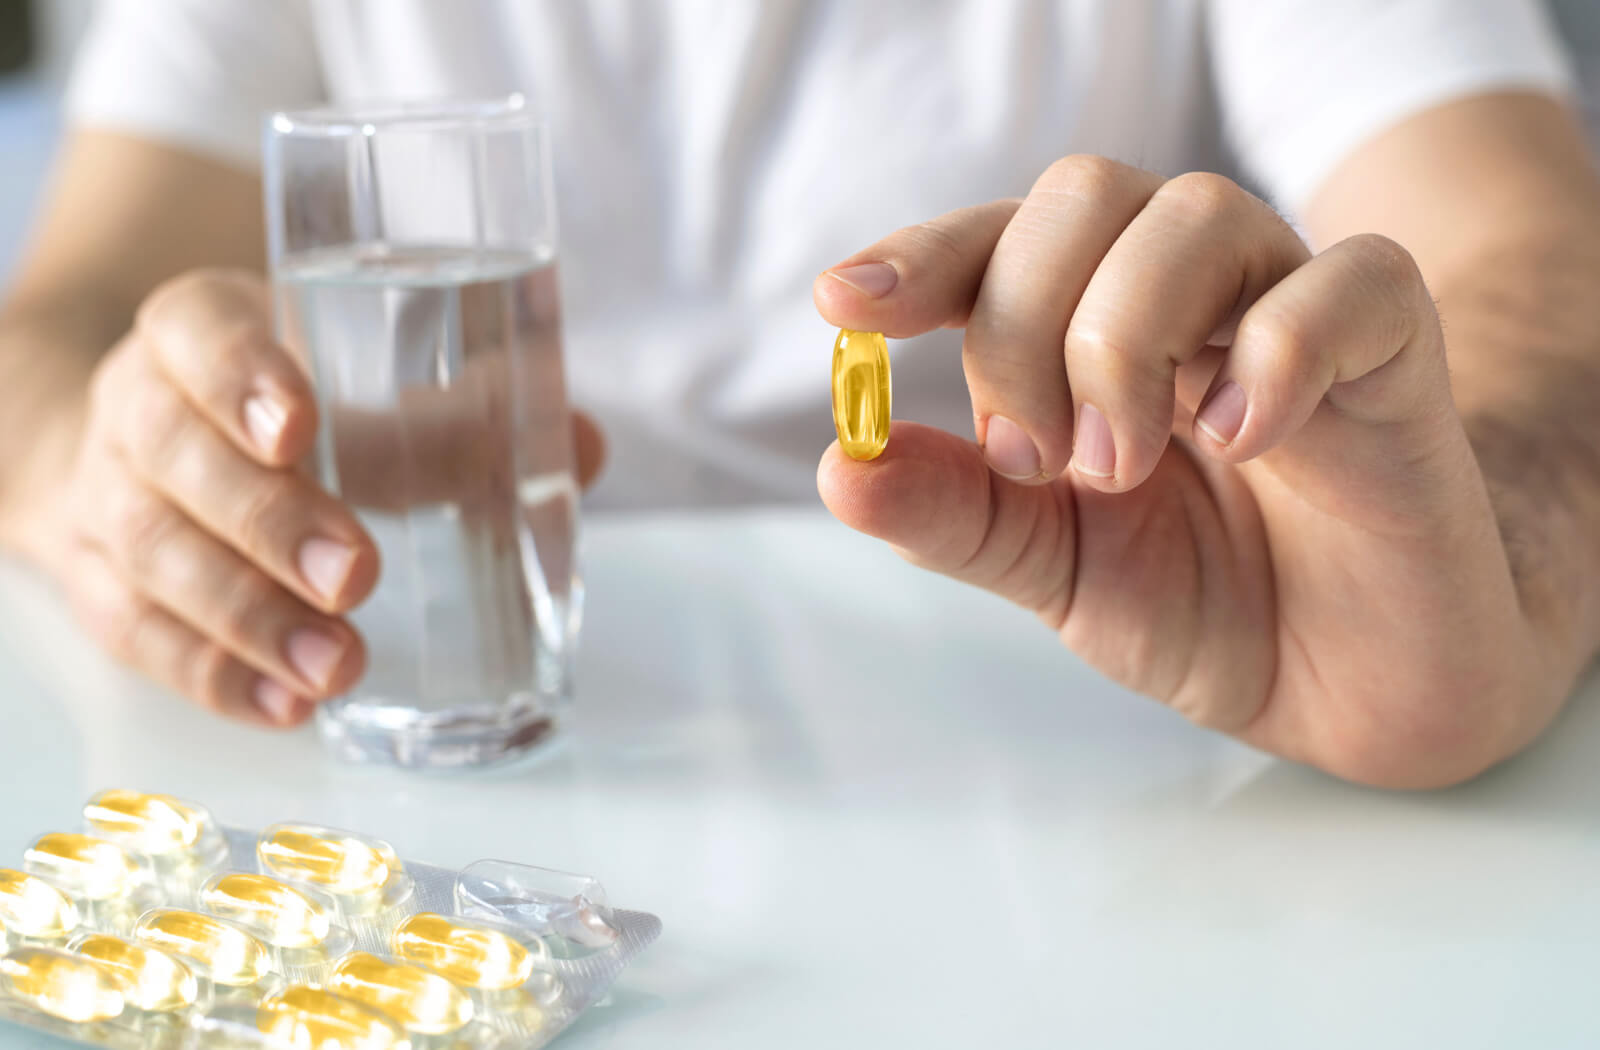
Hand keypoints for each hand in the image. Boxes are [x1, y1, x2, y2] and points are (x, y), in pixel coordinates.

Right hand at [35, 269, 603, 727]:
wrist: (140, 449)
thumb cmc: (281, 411)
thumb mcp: (352, 380)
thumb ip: (461, 412)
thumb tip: (581, 445)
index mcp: (197, 328)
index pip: (197, 331)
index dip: (238, 374)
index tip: (299, 426)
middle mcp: (136, 404)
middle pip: (175, 453)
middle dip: (268, 520)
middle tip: (356, 576)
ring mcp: (104, 495)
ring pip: (152, 551)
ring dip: (247, 617)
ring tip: (338, 665)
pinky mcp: (95, 583)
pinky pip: (137, 633)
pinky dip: (213, 675)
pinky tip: (288, 706)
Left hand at [814, 156, 1545, 787]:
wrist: (1356, 685)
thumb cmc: (1206, 602)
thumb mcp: (1055, 567)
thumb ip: (958, 513)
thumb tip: (842, 463)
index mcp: (1089, 329)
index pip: (997, 242)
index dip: (923, 257)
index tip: (846, 304)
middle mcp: (1185, 294)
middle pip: (1082, 197)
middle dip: (1025, 323)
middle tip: (1037, 461)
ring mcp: (1290, 306)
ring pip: (1197, 213)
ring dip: (1124, 336)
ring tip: (1119, 466)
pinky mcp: (1398, 349)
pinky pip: (1349, 281)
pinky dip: (1275, 347)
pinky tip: (1240, 438)